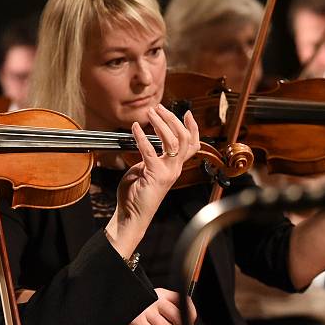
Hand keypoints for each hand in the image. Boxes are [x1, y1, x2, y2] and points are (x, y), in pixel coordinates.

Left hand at [105, 104, 199, 258]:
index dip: (193, 128)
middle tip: (159, 108)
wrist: (131, 216)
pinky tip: (135, 128)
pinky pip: (150, 151)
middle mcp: (175, 168)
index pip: (192, 145)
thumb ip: (150, 157)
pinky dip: (142, 136)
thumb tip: (147, 142)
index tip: (187, 113)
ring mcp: (167, 172)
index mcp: (175, 167)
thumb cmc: (135, 195)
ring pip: (174, 141)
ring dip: (161, 123)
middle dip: (173, 119)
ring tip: (150, 112)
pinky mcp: (155, 175)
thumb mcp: (145, 170)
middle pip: (184, 138)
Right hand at [118, 288, 196, 324]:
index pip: (182, 299)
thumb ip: (168, 312)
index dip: (190, 312)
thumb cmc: (139, 307)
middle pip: (175, 315)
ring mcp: (145, 311)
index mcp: (162, 294)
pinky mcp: (137, 322)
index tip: (191, 323)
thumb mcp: (155, 302)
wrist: (116, 303)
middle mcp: (155, 300)